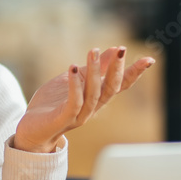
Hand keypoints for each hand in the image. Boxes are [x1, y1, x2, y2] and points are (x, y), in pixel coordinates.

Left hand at [13, 47, 154, 152]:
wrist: (31, 130)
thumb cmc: (53, 104)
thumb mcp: (74, 80)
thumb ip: (93, 69)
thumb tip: (113, 50)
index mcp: (97, 99)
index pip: (120, 86)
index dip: (134, 73)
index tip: (149, 60)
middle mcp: (92, 109)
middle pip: (111, 90)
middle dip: (117, 70)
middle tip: (121, 50)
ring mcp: (79, 116)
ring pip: (94, 95)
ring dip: (95, 72)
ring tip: (93, 51)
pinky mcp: (63, 119)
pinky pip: (74, 103)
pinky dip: (75, 85)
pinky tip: (74, 67)